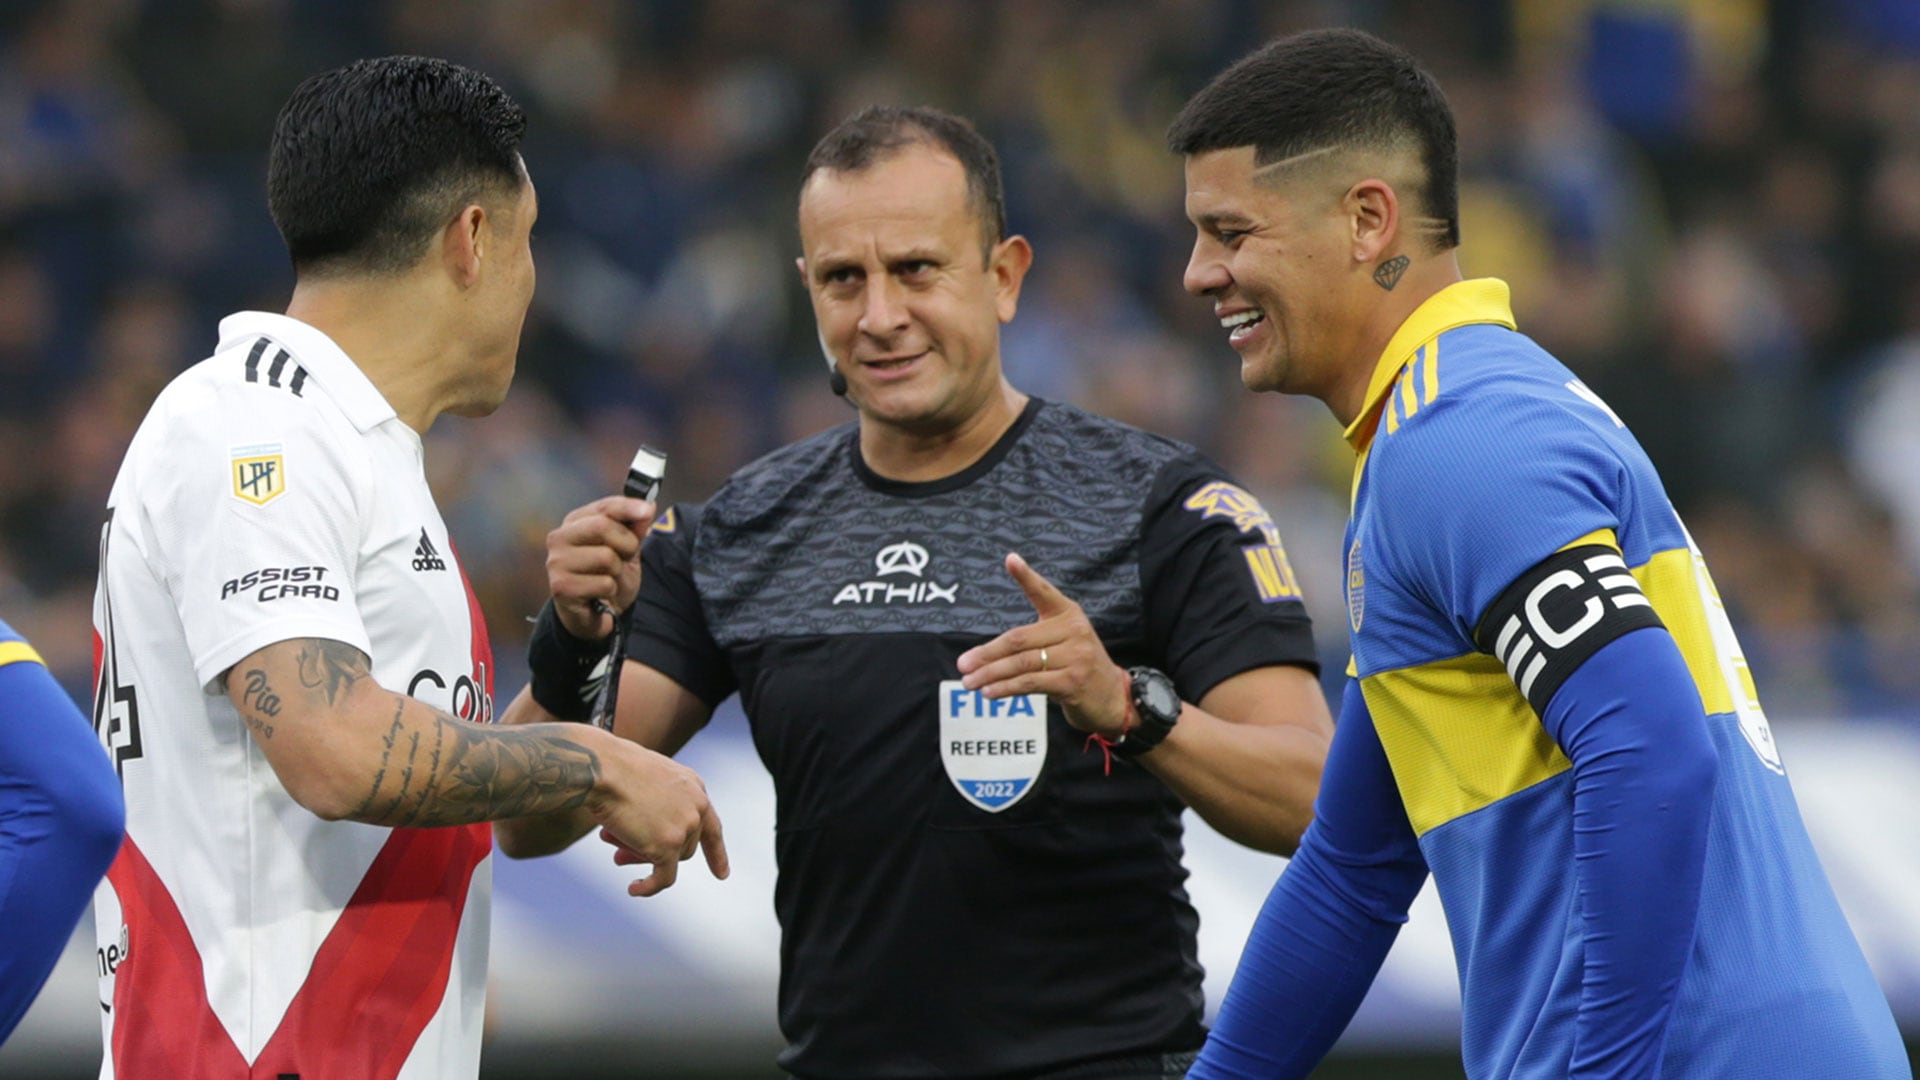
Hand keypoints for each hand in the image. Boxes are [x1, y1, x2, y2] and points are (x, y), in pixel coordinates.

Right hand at [546, 495, 655, 639]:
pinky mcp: (561, 587)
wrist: (597, 614)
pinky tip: (600, 594)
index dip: (628, 506)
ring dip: (618, 571)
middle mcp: (559, 538)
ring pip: (606, 557)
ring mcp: (557, 563)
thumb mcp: (626, 548)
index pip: (604, 506)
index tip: (648, 510)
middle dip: (626, 544)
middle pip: (603, 527)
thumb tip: (647, 505)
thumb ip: (634, 527)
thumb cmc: (608, 576)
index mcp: (574, 522)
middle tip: (625, 558)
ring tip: (609, 578)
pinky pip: (604, 583)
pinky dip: (611, 590)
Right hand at [589, 741, 728, 897]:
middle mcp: (696, 806)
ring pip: (671, 859)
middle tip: (620, 856)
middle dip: (652, 852)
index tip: (722, 874)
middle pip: (684, 845)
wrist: (603, 768)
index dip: (716, 852)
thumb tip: (645, 842)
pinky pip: (664, 878)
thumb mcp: (645, 780)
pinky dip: (649, 887)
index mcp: (694, 787)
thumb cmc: (613, 767)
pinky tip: (633, 889)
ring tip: (615, 855)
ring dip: (641, 859)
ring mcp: (685, 827)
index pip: (711, 826)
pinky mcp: (668, 846)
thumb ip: (656, 806)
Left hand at [955, 552, 1132, 737]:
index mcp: (1068, 613)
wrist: (1112, 696)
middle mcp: (1074, 630)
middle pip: (1019, 639)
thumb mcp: (1063, 641)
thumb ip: (1032, 638)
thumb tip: (983, 653)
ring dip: (990, 674)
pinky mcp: (1073, 681)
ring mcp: (1076, 656)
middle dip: (986, 653)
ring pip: (1021, 663)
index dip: (1027, 576)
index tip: (1011, 560)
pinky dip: (1006, 688)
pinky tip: (990, 692)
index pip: (1044, 592)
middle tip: (963, 663)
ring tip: (969, 681)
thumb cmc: (1077, 666)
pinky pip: (1030, 682)